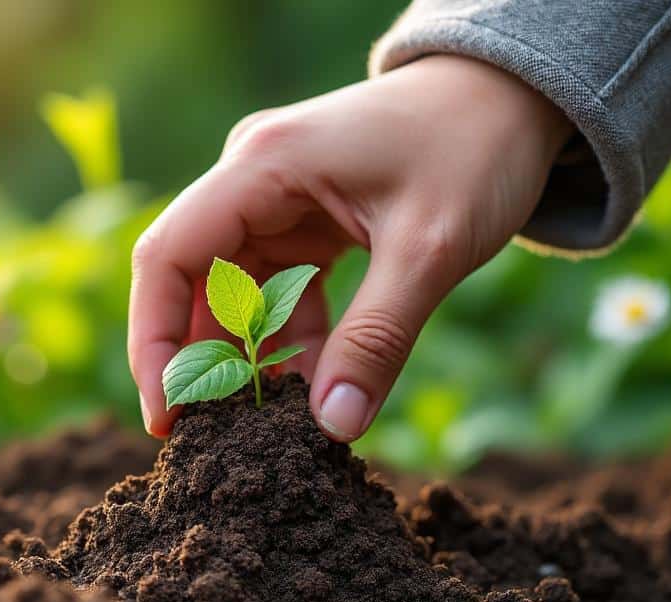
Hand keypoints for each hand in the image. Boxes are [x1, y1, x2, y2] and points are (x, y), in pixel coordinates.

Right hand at [129, 55, 572, 440]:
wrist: (515, 95)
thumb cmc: (476, 146)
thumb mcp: (431, 248)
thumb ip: (378, 338)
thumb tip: (334, 427)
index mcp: (263, 165)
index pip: (169, 258)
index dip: (155, 342)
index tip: (168, 417)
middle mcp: (253, 176)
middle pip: (192, 281)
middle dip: (204, 361)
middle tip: (220, 437)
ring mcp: (276, 198)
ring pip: (235, 294)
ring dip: (253, 356)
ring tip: (276, 422)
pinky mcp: (304, 218)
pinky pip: (276, 290)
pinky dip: (291, 339)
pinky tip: (318, 385)